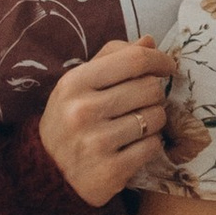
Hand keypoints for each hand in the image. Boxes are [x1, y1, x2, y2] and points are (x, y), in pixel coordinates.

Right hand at [37, 39, 175, 209]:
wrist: (48, 172)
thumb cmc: (69, 120)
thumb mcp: (79, 84)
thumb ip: (112, 59)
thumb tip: (149, 41)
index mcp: (75, 82)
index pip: (133, 60)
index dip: (159, 59)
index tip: (168, 66)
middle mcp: (83, 110)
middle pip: (150, 88)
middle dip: (154, 94)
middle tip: (142, 103)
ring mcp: (96, 142)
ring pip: (156, 118)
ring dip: (154, 121)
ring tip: (136, 126)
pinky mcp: (111, 170)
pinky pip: (153, 147)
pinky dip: (150, 145)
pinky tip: (133, 147)